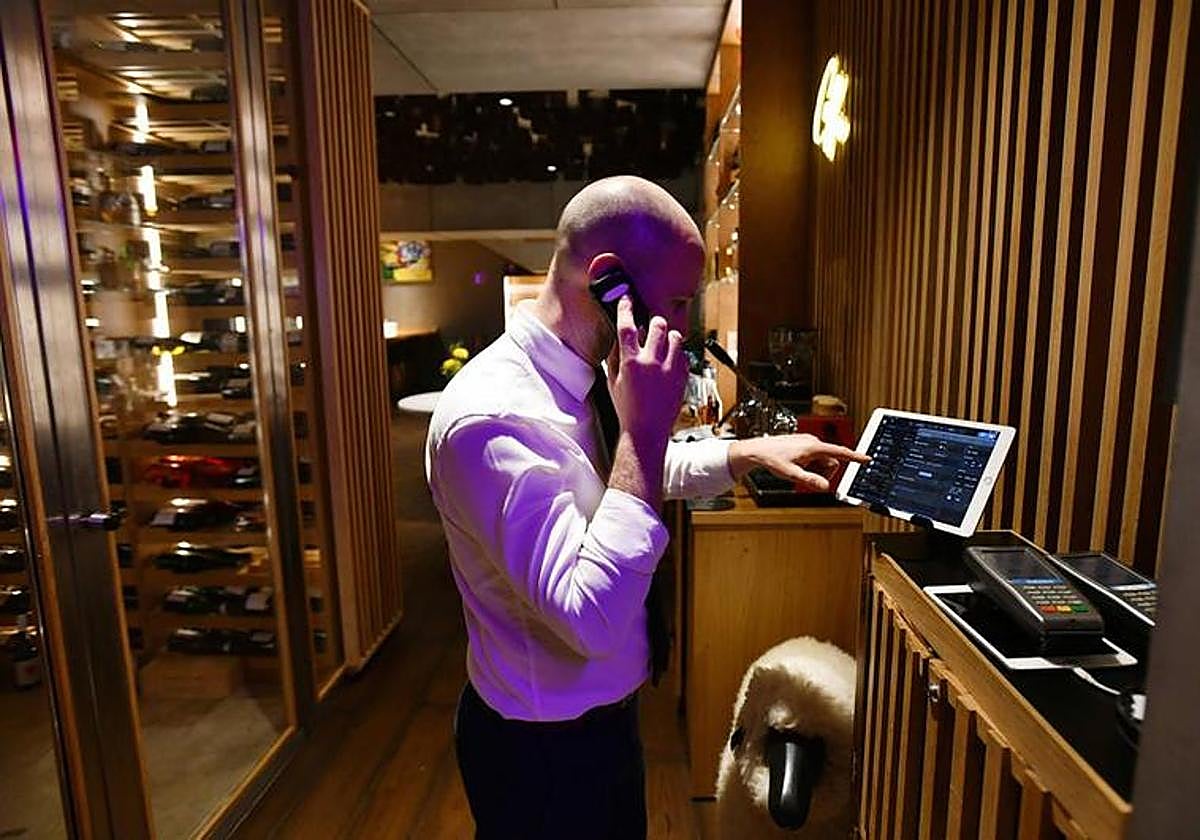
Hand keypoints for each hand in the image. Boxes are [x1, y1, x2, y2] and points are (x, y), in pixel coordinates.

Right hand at [607, 296, 686, 447]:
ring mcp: (669, 370)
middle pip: (657, 324)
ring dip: (667, 337)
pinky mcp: (682, 377)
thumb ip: (615, 356)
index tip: (627, 299)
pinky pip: (684, 353)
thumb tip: (618, 337)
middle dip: (653, 322)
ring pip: (675, 336)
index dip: (626, 308)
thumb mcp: (613, 382)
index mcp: (630, 363)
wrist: (646, 432)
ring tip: (662, 346)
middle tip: (650, 327)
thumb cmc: (627, 409)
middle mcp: (651, 363)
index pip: (627, 326)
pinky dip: (677, 353)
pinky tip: (669, 361)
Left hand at [728, 434, 870, 491]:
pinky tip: (796, 466)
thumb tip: (825, 486)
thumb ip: (809, 480)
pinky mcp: (804, 445)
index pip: (839, 452)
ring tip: (798, 470)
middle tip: (806, 476)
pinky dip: (809, 466)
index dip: (854, 456)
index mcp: (813, 447)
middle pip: (830, 462)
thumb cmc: (772, 458)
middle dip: (823, 472)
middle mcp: (813, 442)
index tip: (867, 459)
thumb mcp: (791, 474)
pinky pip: (814, 459)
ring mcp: (808, 443)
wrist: (758, 450)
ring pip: (822, 461)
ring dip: (815, 470)